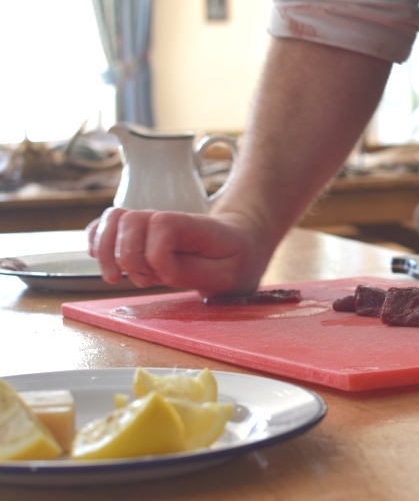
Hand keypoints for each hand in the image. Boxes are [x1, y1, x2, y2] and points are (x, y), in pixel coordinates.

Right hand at [86, 208, 272, 295]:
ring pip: (111, 218)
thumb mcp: (230, 275)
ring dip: (105, 251)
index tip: (165, 278)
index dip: (156, 254)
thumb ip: (196, 272)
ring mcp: (149, 223)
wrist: (240, 246)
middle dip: (126, 256)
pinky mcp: (137, 232)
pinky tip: (107, 265)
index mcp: (194, 226)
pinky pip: (105, 226)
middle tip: (142, 282)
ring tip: (117, 277)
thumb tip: (158, 269)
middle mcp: (167, 219)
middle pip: (128, 219)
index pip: (162, 224)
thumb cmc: (236, 262)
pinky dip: (97, 244)